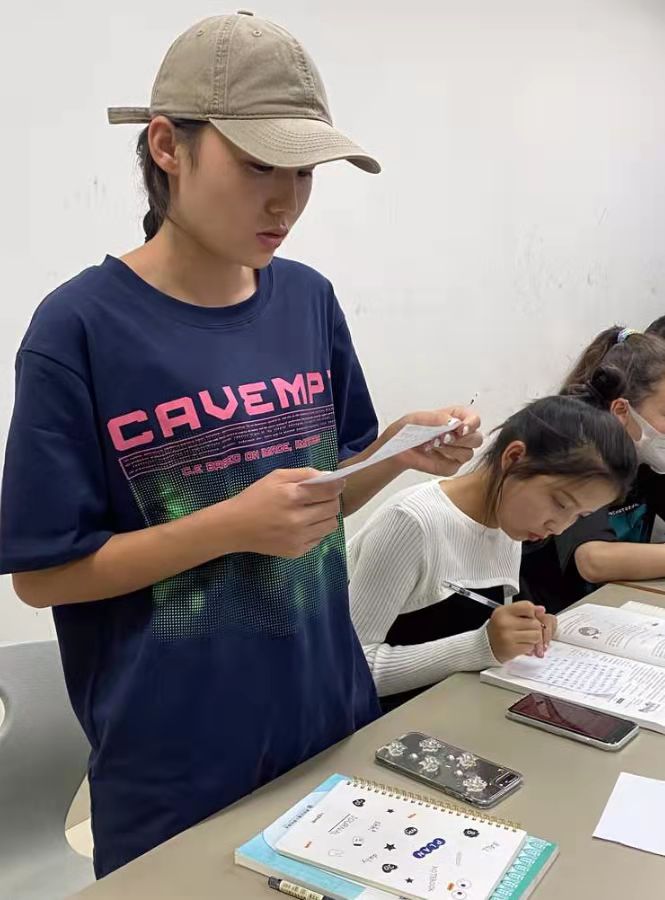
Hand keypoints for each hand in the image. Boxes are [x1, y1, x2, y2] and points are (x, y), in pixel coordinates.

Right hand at [225, 468, 343, 558]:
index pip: (329, 491)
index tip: (338, 483)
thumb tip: (328, 477)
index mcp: (292, 497)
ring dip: (327, 516)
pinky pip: (319, 539)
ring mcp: (298, 538)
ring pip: (330, 525)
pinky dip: (316, 530)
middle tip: (323, 497)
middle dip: (332, 500)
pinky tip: (303, 525)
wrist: (234, 527)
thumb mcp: (276, 477)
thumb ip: (304, 474)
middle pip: (333, 509)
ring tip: (314, 511)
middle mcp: (298, 519)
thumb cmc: (255, 497)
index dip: (337, 485)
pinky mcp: (296, 551)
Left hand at [388, 406, 481, 476]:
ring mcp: (457, 453)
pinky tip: (431, 452)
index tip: (461, 427)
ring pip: (468, 453)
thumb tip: (452, 422)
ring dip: (450, 448)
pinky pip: (455, 465)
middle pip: (477, 439)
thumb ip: (435, 418)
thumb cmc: (406, 431)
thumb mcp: (416, 418)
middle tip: (444, 436)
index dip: (472, 423)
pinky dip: (443, 458)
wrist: (396, 449)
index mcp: (455, 418)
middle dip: (462, 439)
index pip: (475, 420)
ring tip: (433, 443)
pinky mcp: (450, 466)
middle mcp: (460, 436)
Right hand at [487, 601, 551, 662]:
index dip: (533, 612)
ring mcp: (508, 637)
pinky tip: (522, 644)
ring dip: (534, 638)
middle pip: (535, 623)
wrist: (486, 645)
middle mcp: (505, 623)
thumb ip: (524, 610)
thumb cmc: (499, 629)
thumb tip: (541, 609)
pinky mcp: (512, 649)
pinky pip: (531, 646)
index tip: (530, 617)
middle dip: (535, 628)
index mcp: (503, 612)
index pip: (528, 607)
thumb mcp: (507, 614)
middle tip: (528, 630)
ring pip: (536, 636)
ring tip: (526, 638)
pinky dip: (529, 647)